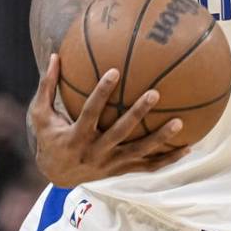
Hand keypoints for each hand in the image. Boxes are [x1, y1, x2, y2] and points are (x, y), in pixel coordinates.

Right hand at [29, 54, 188, 186]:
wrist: (57, 175)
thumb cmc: (50, 138)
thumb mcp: (42, 115)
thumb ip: (48, 86)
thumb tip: (55, 55)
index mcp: (76, 137)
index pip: (90, 112)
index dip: (101, 92)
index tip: (115, 71)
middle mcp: (95, 152)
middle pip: (120, 132)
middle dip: (137, 114)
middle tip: (155, 93)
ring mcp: (111, 164)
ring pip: (139, 152)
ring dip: (160, 139)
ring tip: (180, 122)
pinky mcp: (122, 171)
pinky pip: (149, 167)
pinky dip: (168, 159)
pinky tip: (189, 147)